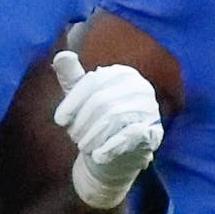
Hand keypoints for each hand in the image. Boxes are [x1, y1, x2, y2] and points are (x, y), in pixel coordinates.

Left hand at [52, 51, 163, 209]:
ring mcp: (150, 109)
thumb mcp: (80, 100)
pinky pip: (131, 135)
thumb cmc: (96, 123)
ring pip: (115, 117)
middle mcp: (140, 86)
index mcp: (122, 73)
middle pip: (102, 100)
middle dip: (83, 122)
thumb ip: (72, 77)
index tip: (59, 120)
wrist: (115, 158)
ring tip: (84, 147)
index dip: (73, 101)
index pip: (93, 81)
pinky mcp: (155, 132)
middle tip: (74, 138)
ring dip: (94, 136)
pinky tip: (98, 157)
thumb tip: (61, 54)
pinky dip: (111, 147)